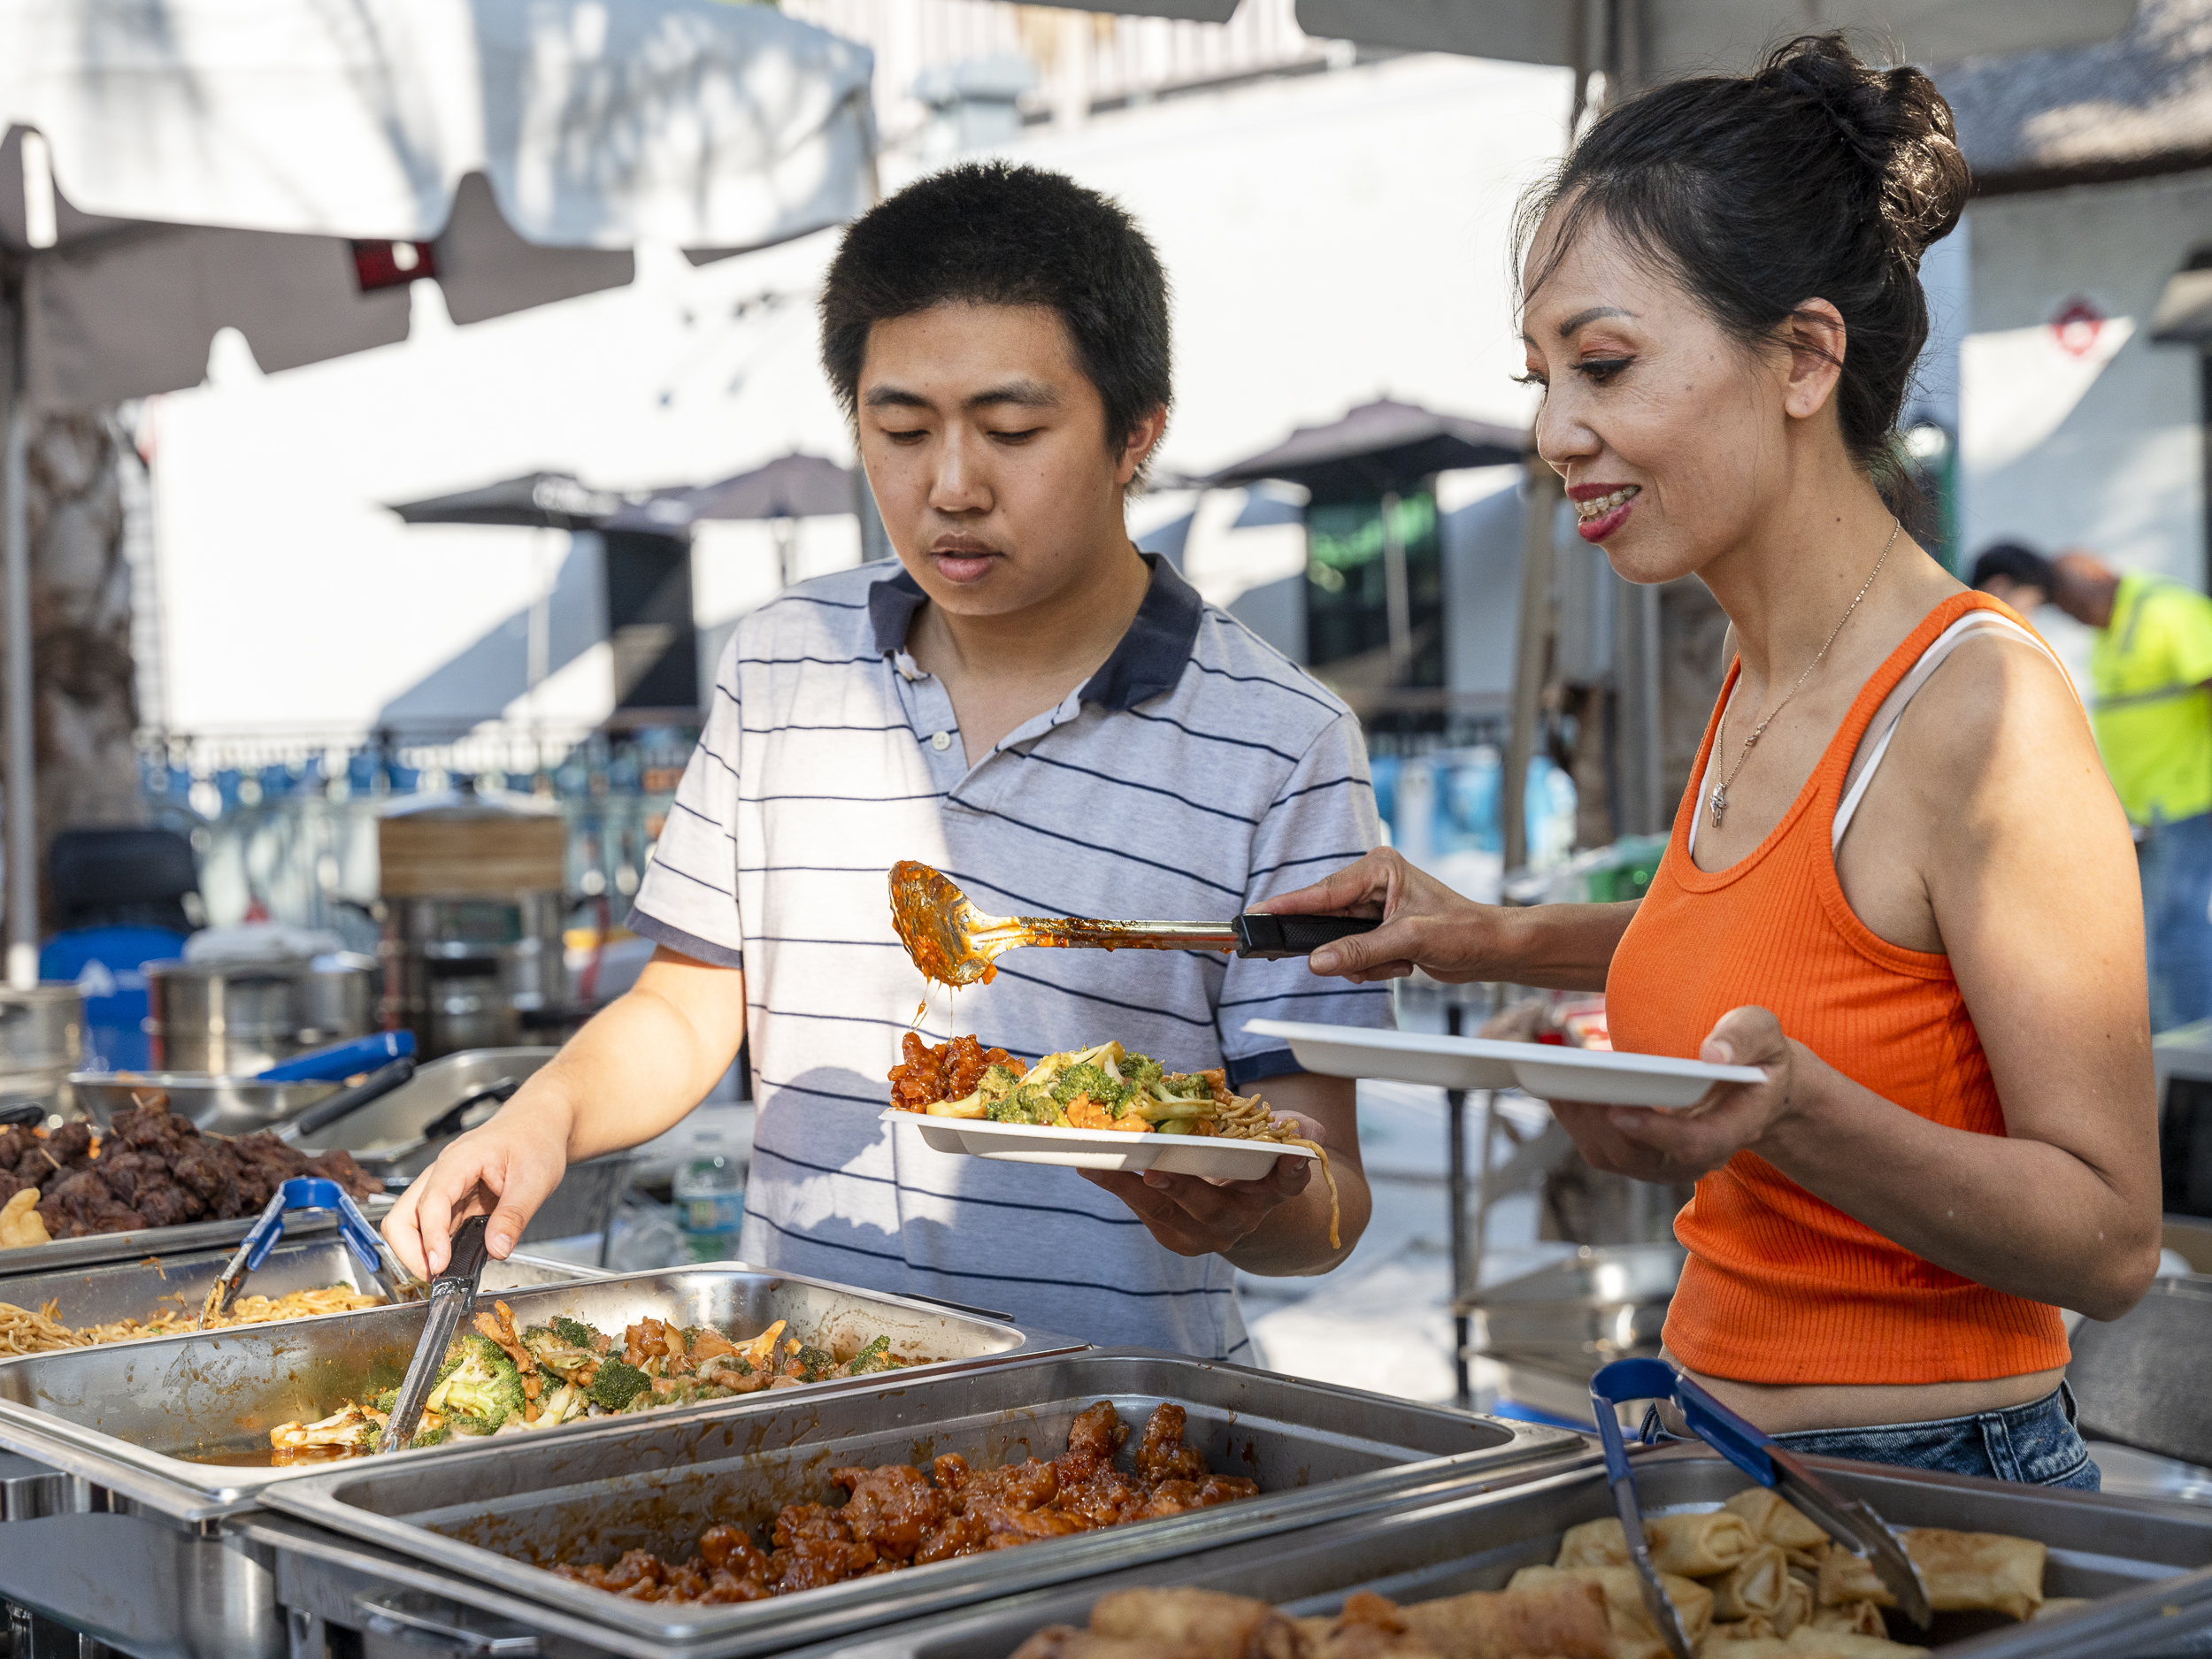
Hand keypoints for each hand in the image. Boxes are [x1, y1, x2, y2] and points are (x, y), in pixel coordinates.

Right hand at [381, 1096, 572, 1276]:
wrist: (539, 1123)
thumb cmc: (536, 1139)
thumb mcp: (535, 1179)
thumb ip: (514, 1216)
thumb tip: (497, 1250)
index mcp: (459, 1161)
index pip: (430, 1202)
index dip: (430, 1238)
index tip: (440, 1266)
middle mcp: (443, 1174)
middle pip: (402, 1216)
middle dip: (410, 1250)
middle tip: (436, 1276)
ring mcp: (445, 1187)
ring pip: (411, 1224)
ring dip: (421, 1251)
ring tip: (445, 1272)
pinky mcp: (453, 1200)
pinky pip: (433, 1226)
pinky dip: (437, 1246)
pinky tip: (454, 1259)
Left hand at [1080, 1116, 1319, 1257]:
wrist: (1243, 1205)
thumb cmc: (1257, 1161)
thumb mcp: (1278, 1141)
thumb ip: (1293, 1132)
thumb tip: (1299, 1132)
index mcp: (1272, 1193)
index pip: (1288, 1185)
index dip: (1290, 1174)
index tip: (1293, 1158)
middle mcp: (1240, 1220)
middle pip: (1210, 1207)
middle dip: (1181, 1188)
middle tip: (1154, 1171)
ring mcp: (1203, 1232)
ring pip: (1165, 1213)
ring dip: (1130, 1188)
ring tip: (1101, 1163)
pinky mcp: (1172, 1233)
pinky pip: (1142, 1211)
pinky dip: (1117, 1185)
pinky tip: (1090, 1165)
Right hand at [1255, 847, 1511, 982]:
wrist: (1493, 949)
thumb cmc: (1464, 930)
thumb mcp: (1407, 940)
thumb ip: (1358, 950)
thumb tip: (1317, 961)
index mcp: (1379, 868)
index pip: (1323, 890)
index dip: (1288, 906)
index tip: (1256, 914)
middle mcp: (1374, 883)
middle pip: (1326, 917)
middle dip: (1340, 946)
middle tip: (1349, 960)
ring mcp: (1375, 907)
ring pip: (1338, 940)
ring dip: (1361, 960)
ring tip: (1396, 962)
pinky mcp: (1379, 929)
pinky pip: (1353, 952)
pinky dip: (1370, 966)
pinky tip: (1399, 966)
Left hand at [1544, 1007, 1803, 1182]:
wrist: (1753, 1087)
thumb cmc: (1758, 1055)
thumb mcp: (1765, 1034)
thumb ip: (1745, 1038)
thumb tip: (1712, 1053)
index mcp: (1734, 1128)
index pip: (1694, 1143)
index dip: (1654, 1132)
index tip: (1617, 1110)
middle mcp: (1697, 1156)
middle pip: (1639, 1157)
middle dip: (1598, 1122)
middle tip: (1566, 1085)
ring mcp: (1666, 1162)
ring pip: (1611, 1155)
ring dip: (1578, 1121)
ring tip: (1552, 1080)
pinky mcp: (1639, 1154)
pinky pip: (1599, 1146)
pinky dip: (1574, 1119)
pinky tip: (1555, 1086)